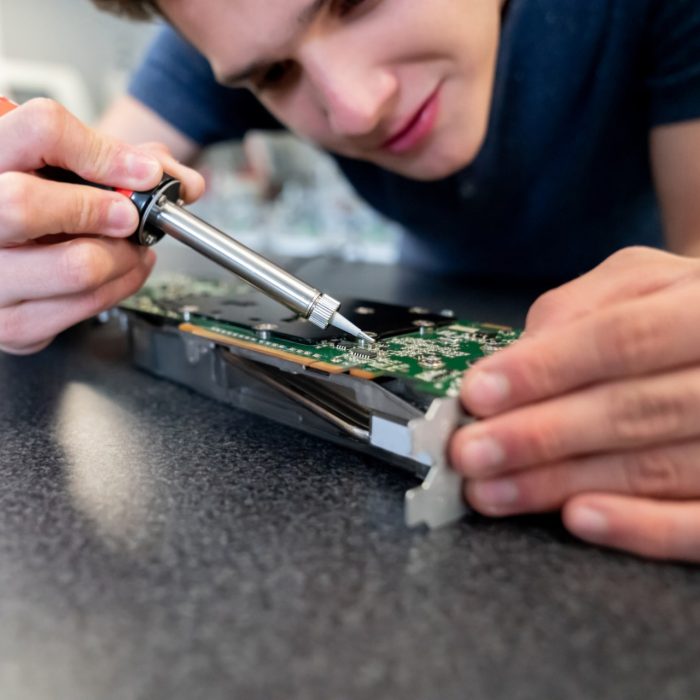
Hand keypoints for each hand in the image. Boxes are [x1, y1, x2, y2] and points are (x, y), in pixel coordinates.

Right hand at [0, 98, 204, 353]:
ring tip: (134, 246)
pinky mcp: (11, 325)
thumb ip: (129, 159)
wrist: (10, 252)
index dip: (102, 151)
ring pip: (73, 266)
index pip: (40, 131)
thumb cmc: (45, 199)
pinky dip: (122, 287)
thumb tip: (186, 183)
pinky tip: (123, 270)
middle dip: (98, 210)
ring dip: (125, 257)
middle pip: (26, 205)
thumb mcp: (76, 165)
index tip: (143, 171)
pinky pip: (84, 307)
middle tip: (129, 217)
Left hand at [450, 246, 699, 561]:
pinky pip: (698, 525)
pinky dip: (639, 528)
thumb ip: (574, 310)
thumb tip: (508, 364)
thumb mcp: (633, 282)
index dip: (543, 369)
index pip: (620, 339)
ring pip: (654, 470)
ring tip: (492, 491)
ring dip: (561, 484)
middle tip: (470, 453)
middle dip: (538, 436)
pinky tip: (576, 519)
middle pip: (632, 411)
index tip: (478, 394)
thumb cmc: (674, 311)